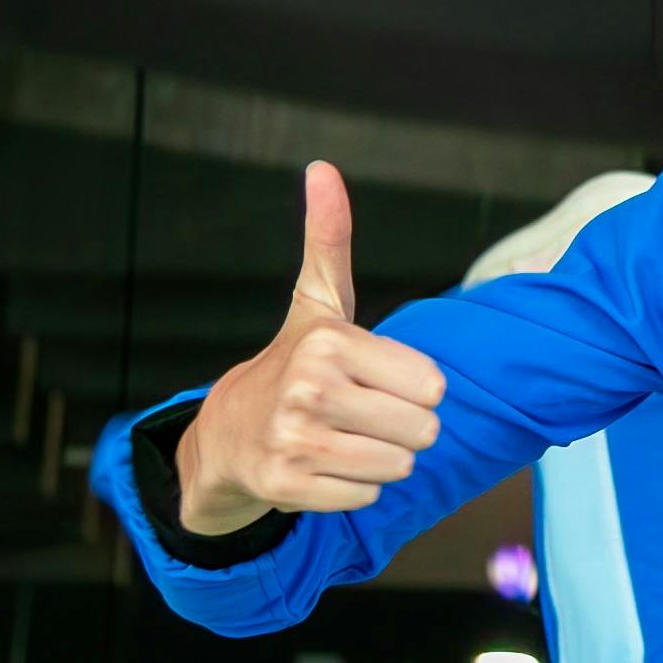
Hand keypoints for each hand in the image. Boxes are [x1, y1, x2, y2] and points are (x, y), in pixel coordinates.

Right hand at [174, 161, 447, 534]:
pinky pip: (368, 495)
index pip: (433, 386)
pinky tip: (323, 466)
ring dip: (381, 458)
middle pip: (423, 430)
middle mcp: (310, 388)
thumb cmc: (293, 363)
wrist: (228, 433)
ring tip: (343, 438)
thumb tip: (322, 167)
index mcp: (330, 341)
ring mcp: (295, 440)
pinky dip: (354, 487)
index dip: (412, 387)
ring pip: (399, 466)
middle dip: (402, 427)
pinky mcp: (287, 485)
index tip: (373, 378)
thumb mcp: (317, 301)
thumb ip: (330, 238)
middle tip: (360, 414)